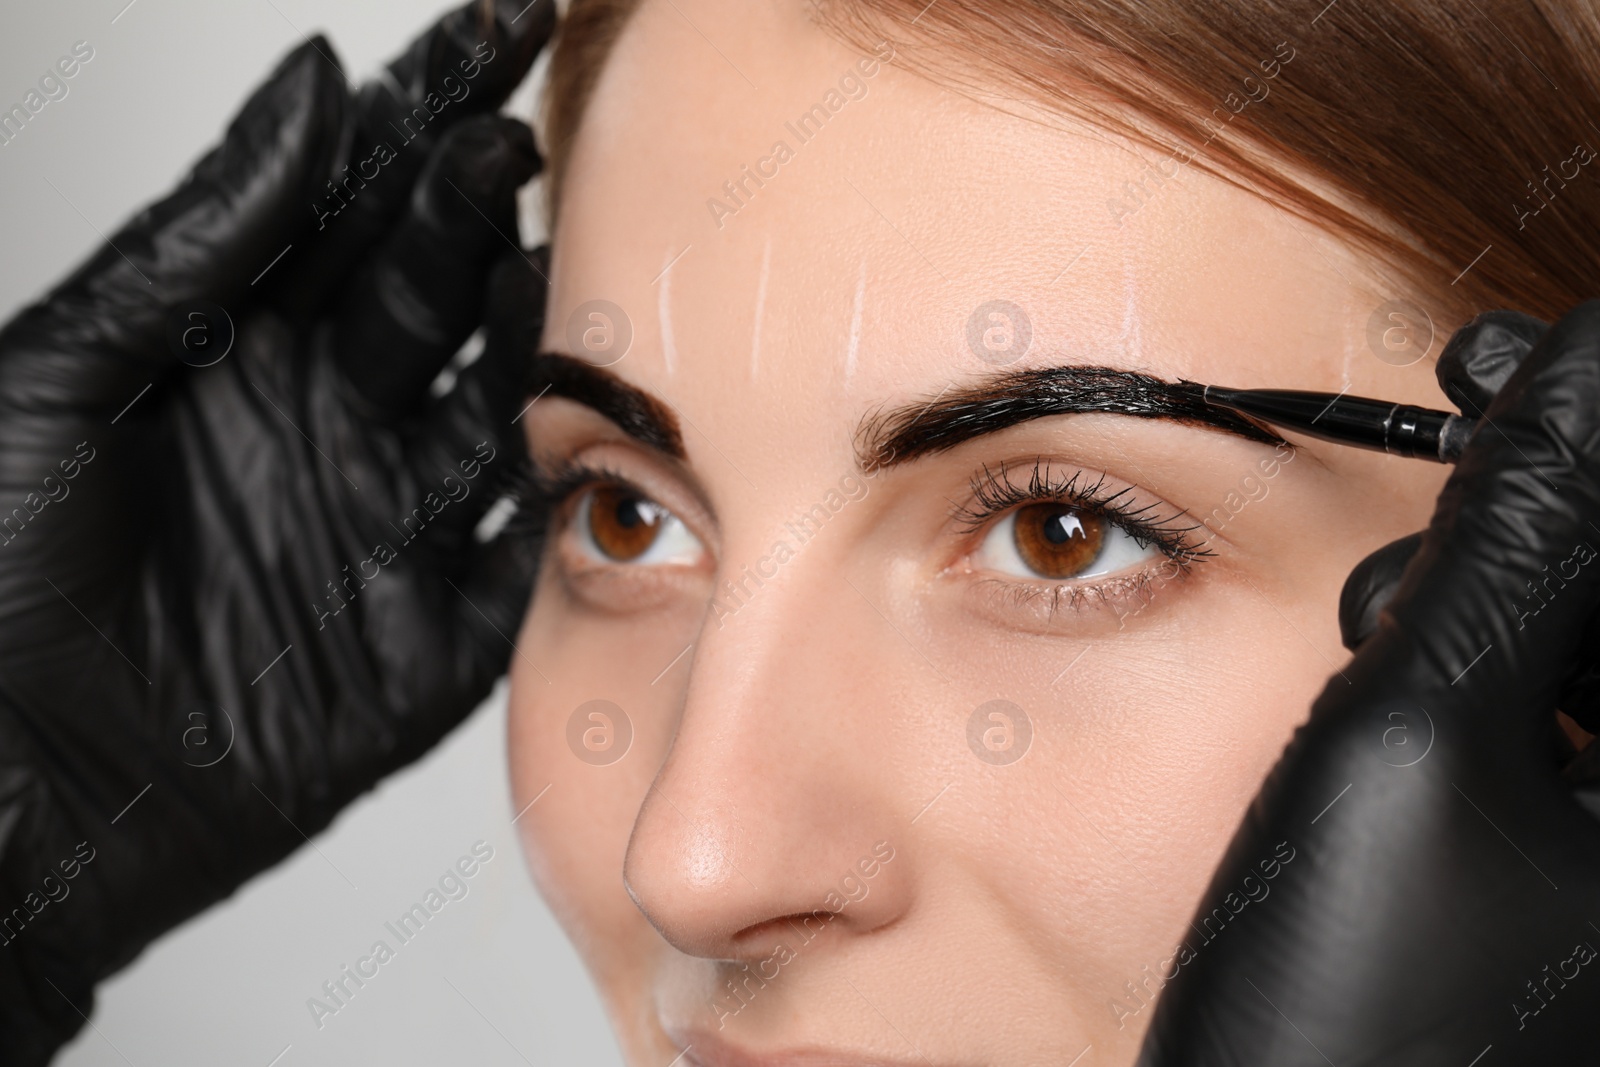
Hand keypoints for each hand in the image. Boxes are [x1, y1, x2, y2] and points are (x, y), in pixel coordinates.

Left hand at [0, 2, 552, 1059]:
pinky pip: (523, 560)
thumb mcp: (71, 366)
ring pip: (506, 409)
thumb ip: (208, 236)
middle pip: (440, 285)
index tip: (500, 23)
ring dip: (544, 341)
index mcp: (240, 341)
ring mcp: (387, 523)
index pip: (360, 197)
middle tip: (525, 143)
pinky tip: (604, 447)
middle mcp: (329, 417)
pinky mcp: (428, 638)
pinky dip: (574, 509)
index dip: (431, 104)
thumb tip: (311, 84)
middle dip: (486, 207)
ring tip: (571, 272)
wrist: (1, 788)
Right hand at [1136, 305, 1599, 1063]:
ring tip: (1398, 585)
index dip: (1594, 433)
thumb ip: (1514, 538)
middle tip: (1446, 438)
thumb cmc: (1345, 1005)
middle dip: (1555, 502)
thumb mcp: (1416, 738)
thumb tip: (1587, 357)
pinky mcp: (1576, 879)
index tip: (1499, 346)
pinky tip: (1409, 652)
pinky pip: (1575, 723)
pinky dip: (1505, 658)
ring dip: (1518, 574)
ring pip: (1598, 656)